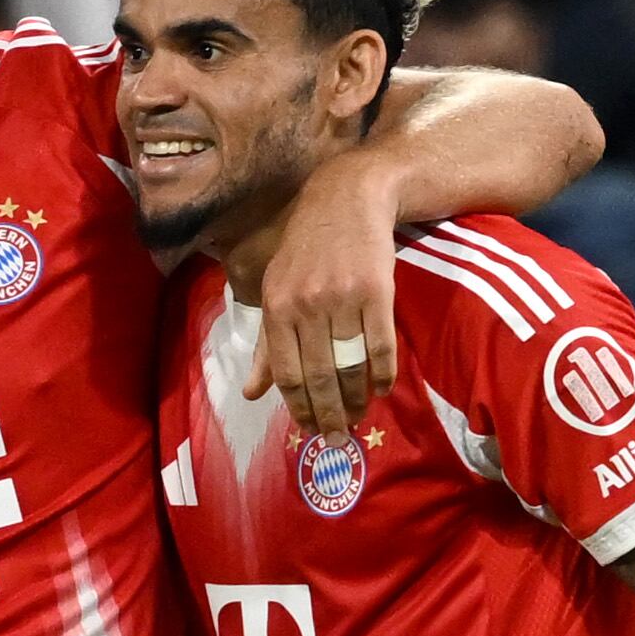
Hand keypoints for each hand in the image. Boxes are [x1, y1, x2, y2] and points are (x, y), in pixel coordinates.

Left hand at [247, 153, 401, 435]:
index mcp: (277, 307)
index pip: (286, 372)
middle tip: (336, 437)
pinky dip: (382, 373)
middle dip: (328, 413)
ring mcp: (342, 298)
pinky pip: (380, 344)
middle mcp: (306, 305)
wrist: (346, 198)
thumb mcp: (275, 289)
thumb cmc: (305, 250)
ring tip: (358, 417)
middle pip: (318, 375)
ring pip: (350, 364)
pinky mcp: (377, 291)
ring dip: (356, 399)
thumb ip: (266, 344)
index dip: (297, 406)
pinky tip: (381, 389)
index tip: (308, 429)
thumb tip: (252, 393)